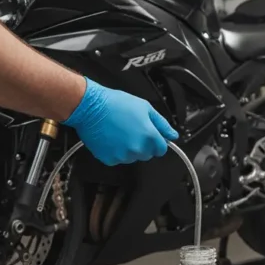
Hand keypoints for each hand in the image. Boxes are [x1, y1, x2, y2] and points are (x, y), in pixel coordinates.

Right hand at [62, 77, 177, 165]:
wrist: (91, 107)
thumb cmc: (115, 104)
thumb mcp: (144, 107)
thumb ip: (162, 124)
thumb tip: (173, 135)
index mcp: (149, 136)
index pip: (161, 149)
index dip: (157, 142)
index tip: (150, 137)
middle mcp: (137, 149)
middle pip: (147, 154)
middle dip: (142, 145)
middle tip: (131, 130)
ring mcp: (122, 156)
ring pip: (132, 158)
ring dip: (128, 149)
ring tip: (119, 133)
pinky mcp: (109, 159)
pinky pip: (117, 159)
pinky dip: (115, 152)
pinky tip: (110, 139)